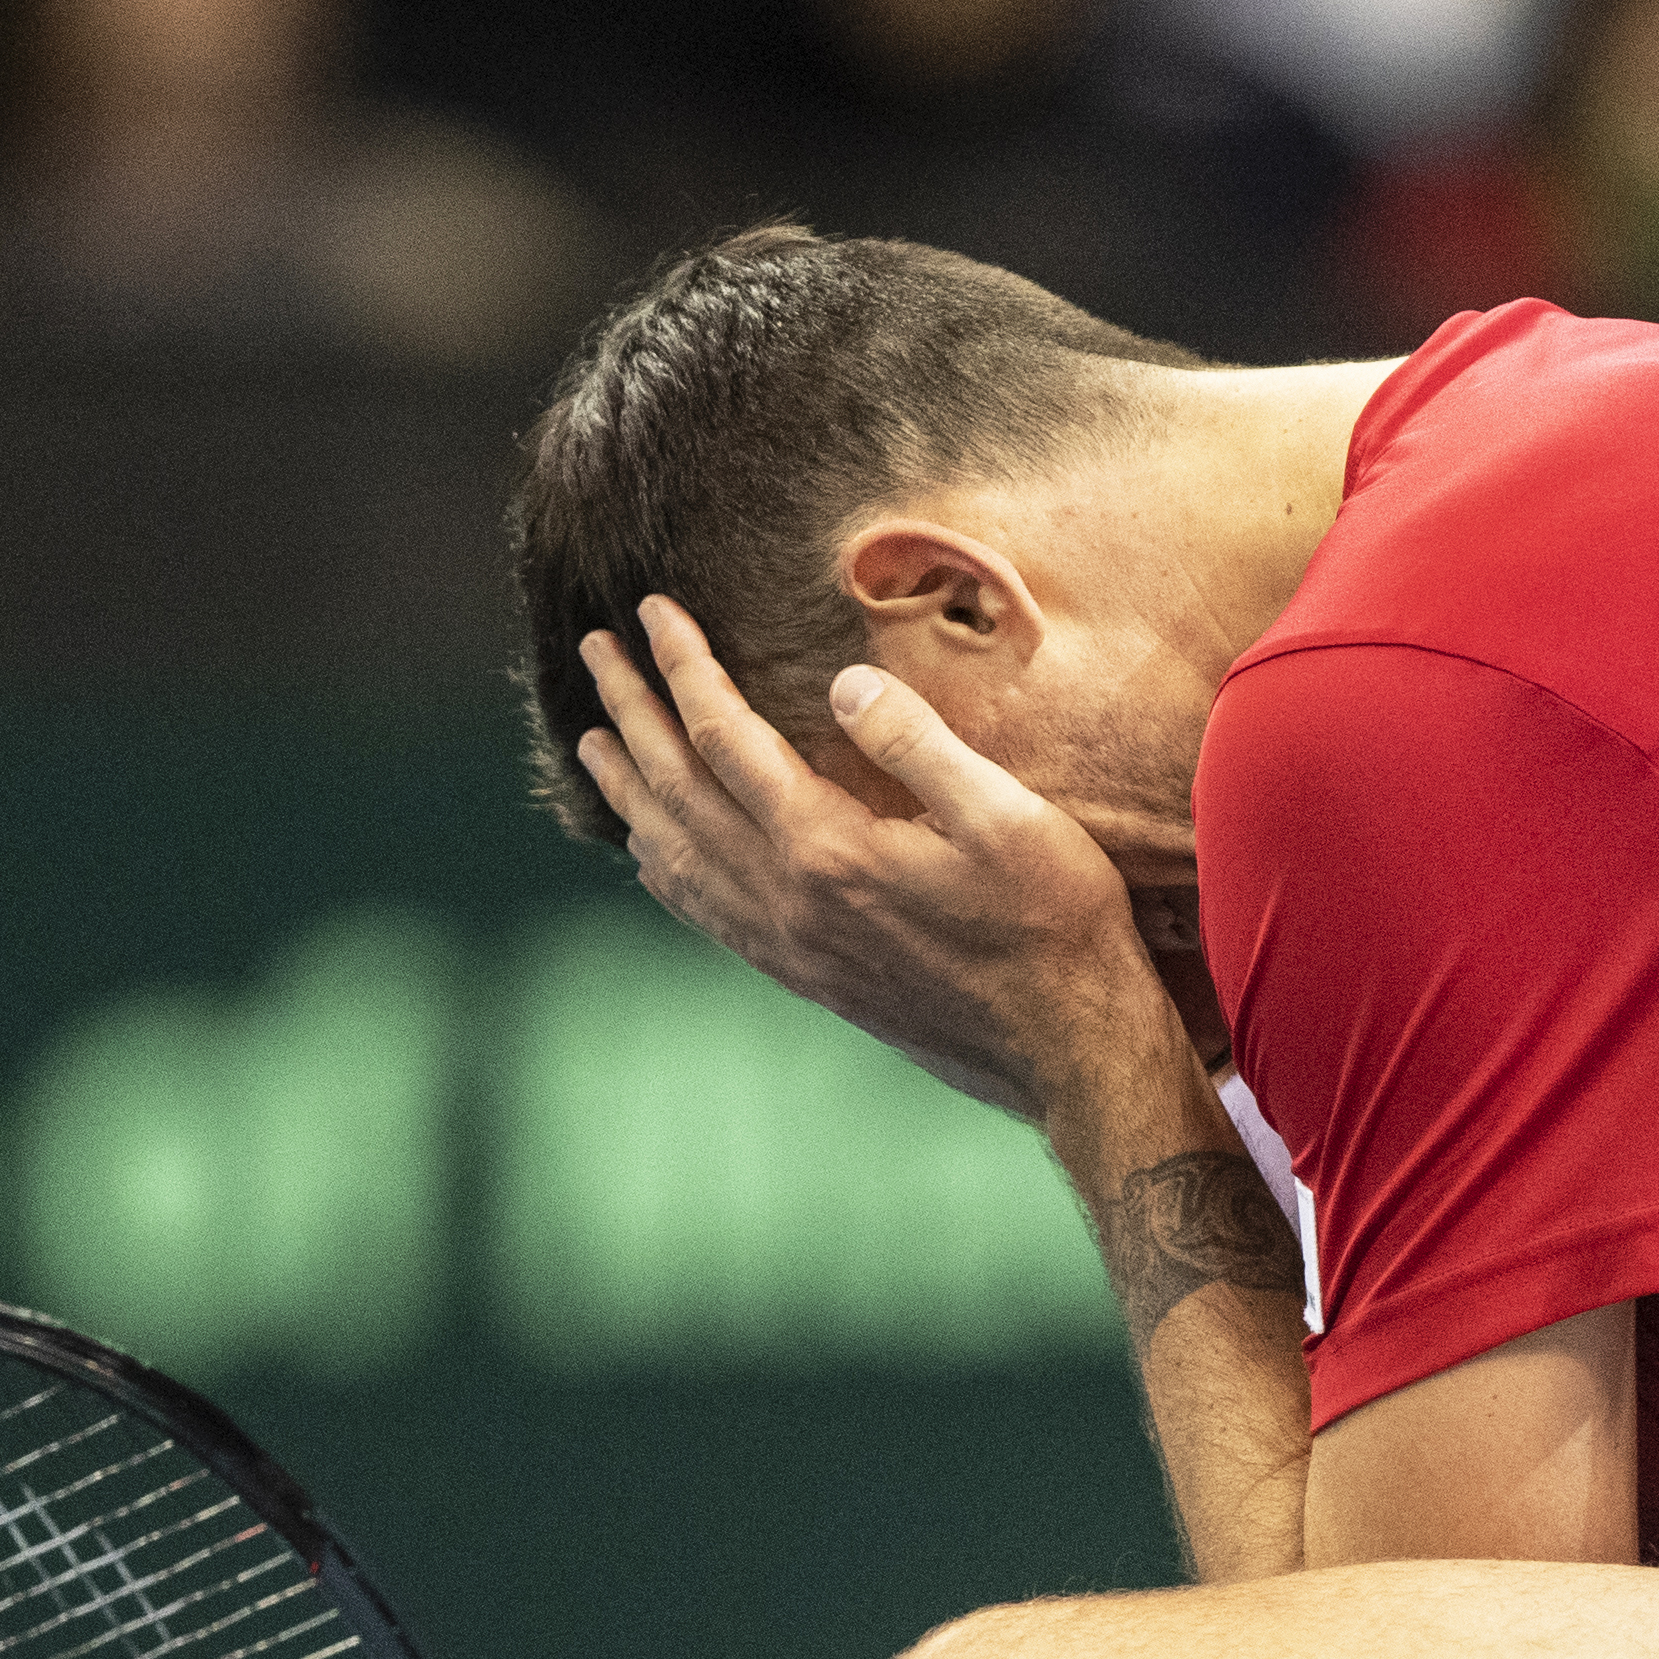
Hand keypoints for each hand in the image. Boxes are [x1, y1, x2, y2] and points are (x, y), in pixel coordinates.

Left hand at [577, 599, 1168, 1125]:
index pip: (725, 739)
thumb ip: (917, 744)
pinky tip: (652, 852)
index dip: (684, 668)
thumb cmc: (1053, 926)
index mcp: (827, 850)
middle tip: (592, 650)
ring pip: (676, 857)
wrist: (1066, 1049)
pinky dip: (662, 867)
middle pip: (677, 792)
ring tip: (594, 745)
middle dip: (631, 713)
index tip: (651, 609)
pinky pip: (705, 912)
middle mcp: (787, 901)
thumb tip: (843, 681)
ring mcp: (789, 944)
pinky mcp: (805, 974)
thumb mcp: (1005, 818)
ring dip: (629, 792)